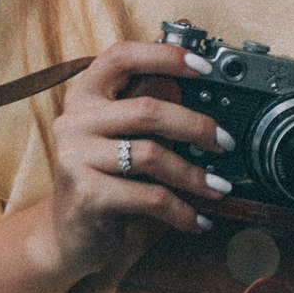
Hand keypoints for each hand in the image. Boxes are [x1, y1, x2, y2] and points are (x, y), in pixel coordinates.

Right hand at [49, 40, 234, 281]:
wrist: (68, 237)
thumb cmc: (103, 179)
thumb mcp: (121, 137)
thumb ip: (146, 107)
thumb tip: (191, 77)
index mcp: (84, 96)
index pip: (121, 57)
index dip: (164, 55)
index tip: (203, 66)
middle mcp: (74, 121)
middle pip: (147, 109)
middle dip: (195, 126)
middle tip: (225, 142)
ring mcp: (76, 157)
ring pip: (152, 154)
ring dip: (193, 174)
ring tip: (218, 186)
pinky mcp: (86, 195)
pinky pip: (149, 197)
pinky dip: (181, 210)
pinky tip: (197, 219)